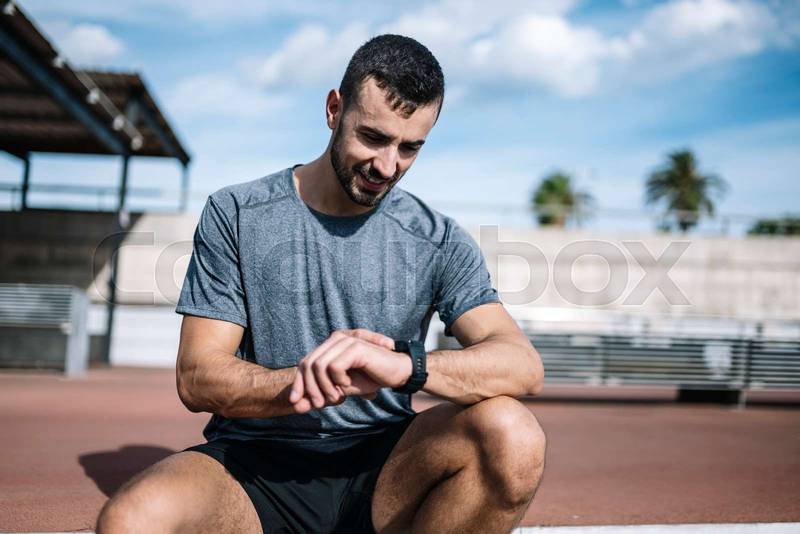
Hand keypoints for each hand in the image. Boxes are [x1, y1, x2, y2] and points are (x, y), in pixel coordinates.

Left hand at [288, 329, 411, 413]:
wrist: (396, 373)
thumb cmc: (369, 379)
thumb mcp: (339, 391)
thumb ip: (318, 396)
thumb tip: (295, 407)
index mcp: (330, 345)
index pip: (304, 363)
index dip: (298, 384)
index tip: (296, 403)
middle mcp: (335, 338)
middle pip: (308, 364)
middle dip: (311, 389)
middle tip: (322, 404)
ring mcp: (345, 340)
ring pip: (319, 366)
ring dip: (325, 387)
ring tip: (338, 397)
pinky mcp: (355, 346)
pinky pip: (334, 367)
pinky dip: (338, 381)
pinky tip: (348, 385)